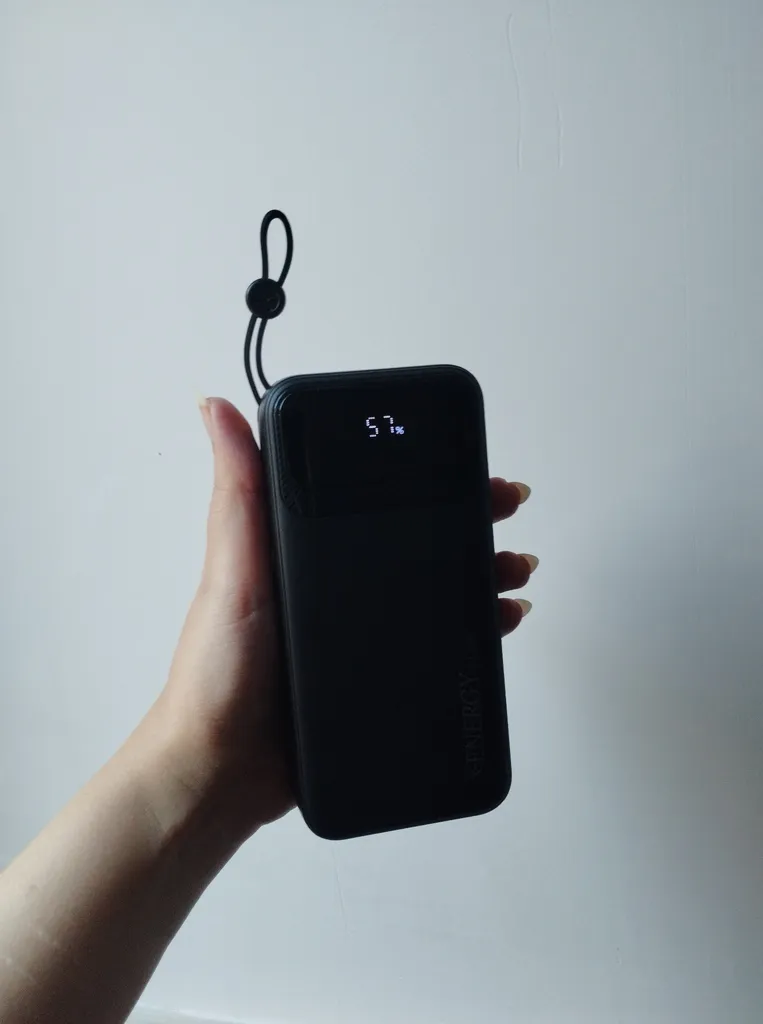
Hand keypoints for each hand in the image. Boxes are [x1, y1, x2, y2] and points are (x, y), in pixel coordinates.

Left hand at [150, 398, 536, 840]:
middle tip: (504, 508)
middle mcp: (333, 583)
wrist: (225, 770)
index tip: (461, 459)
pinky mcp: (373, 674)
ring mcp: (358, 630)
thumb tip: (214, 406)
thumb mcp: (234, 570)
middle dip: (467, 519)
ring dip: (481, 570)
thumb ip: (239, 493)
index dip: (422, 473)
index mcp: (301, 549)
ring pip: (435, 587)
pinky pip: (436, 641)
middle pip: (415, 538)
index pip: (372, 495)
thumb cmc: (218, 671)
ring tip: (512, 568)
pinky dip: (474, 626)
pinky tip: (498, 621)